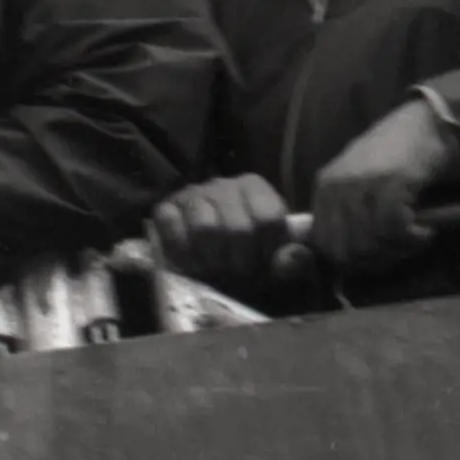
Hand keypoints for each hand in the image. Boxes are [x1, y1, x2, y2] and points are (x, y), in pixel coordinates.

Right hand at [150, 174, 298, 299]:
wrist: (208, 254)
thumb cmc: (246, 256)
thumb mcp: (275, 259)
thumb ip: (292, 261)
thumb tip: (294, 257)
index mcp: (254, 187)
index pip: (268, 218)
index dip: (268, 250)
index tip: (263, 266)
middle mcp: (223, 184)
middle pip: (237, 227)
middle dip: (238, 260)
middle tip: (236, 275)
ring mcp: (192, 193)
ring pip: (205, 228)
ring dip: (211, 260)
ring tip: (214, 271)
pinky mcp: (165, 207)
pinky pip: (172, 227)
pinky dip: (182, 253)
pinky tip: (191, 264)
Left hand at [306, 100, 456, 278]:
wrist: (428, 123)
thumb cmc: (397, 156)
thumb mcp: (359, 183)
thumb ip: (347, 212)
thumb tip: (346, 258)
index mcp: (324, 188)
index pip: (322, 244)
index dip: (350, 261)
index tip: (377, 256)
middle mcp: (336, 187)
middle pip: (344, 251)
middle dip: (374, 261)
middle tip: (400, 250)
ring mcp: (361, 185)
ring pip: (368, 244)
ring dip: (397, 250)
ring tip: (415, 237)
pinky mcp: (391, 184)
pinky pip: (393, 229)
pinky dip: (413, 238)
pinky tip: (425, 230)